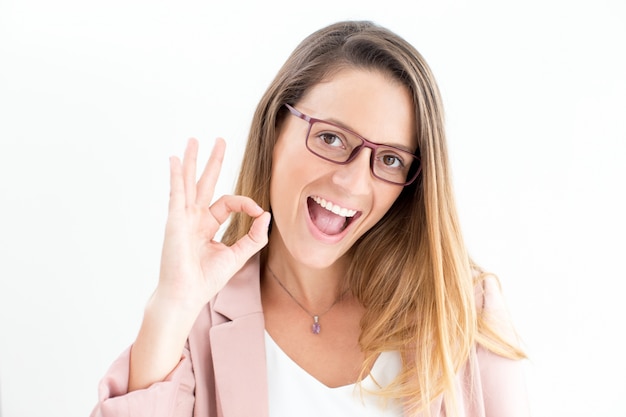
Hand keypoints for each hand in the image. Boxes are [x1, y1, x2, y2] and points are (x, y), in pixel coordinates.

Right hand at [155, 137, 269, 311]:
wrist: (186, 295)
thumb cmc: (206, 280)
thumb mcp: (237, 255)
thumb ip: (253, 236)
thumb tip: (266, 215)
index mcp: (207, 226)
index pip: (228, 202)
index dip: (246, 203)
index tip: (258, 212)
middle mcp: (194, 218)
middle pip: (205, 183)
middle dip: (213, 162)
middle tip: (219, 141)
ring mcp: (182, 217)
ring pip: (189, 182)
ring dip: (192, 160)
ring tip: (193, 140)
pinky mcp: (175, 220)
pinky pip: (177, 192)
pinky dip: (176, 175)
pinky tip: (175, 159)